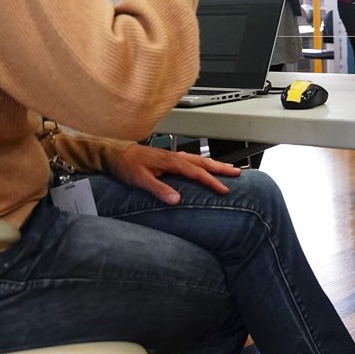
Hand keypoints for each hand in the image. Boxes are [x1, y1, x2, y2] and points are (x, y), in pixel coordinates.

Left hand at [106, 144, 240, 204]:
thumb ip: (159, 189)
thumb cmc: (127, 165)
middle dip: (221, 168)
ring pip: (199, 159)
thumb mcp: (141, 180)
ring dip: (214, 164)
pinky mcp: (169, 157)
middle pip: (203, 162)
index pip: (197, 173)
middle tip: (237, 173)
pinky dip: (203, 163)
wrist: (116, 153)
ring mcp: (173, 155)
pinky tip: (205, 165)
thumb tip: (176, 199)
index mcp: (171, 161)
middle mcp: (174, 156)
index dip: (211, 181)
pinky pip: (192, 159)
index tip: (224, 189)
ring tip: (228, 168)